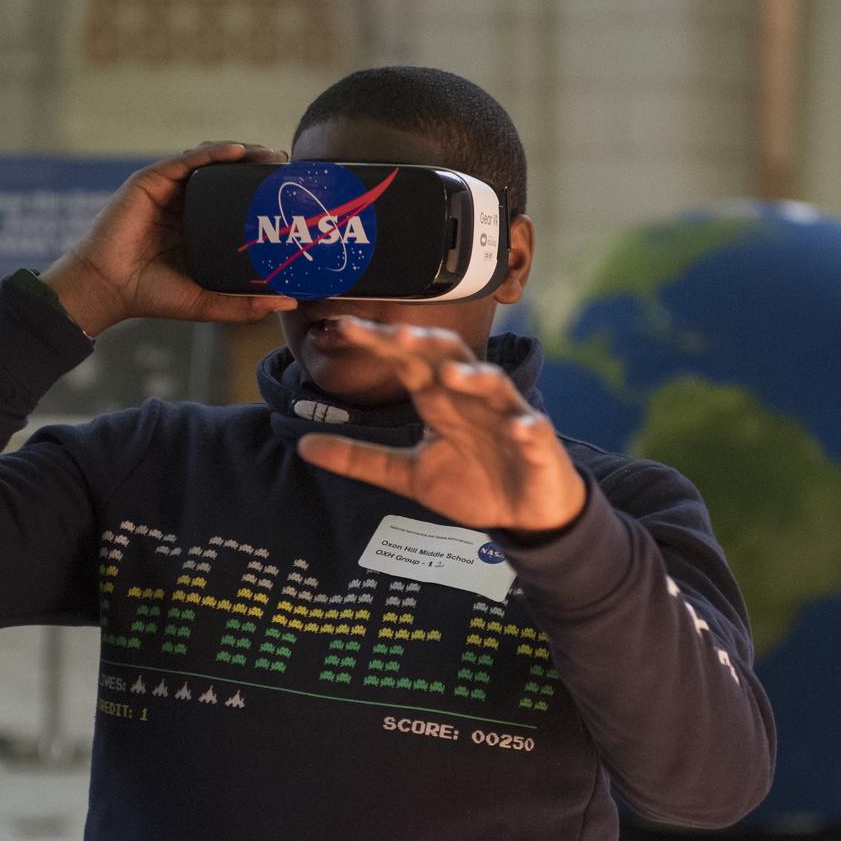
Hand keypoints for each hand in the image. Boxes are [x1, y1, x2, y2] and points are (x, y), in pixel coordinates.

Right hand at [40, 142, 296, 334]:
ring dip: (242, 154)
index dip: (261, 193)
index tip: (291, 190)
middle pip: (227, 177)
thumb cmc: (152, 295)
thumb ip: (245, 304)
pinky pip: (186, 160)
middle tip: (286, 166)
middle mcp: (184, 205)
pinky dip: (213, 153)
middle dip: (257, 167)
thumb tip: (291, 301)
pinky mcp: (150, 182)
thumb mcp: (208, 302)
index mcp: (198, 228)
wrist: (108, 288)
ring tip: (270, 155)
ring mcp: (168, 191)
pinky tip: (238, 151)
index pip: (235, 201)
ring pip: (210, 163)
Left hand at [296, 317, 586, 532]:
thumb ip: (360, 458)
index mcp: (438, 400)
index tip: (340, 328)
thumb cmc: (471, 483)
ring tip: (451, 376)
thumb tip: (302, 444)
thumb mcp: (407, 474)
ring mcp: (507, 417)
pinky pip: (534, 431)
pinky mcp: (537, 445)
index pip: (405, 360)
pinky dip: (527, 428)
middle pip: (448, 358)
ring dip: (474, 378)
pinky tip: (519, 429)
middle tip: (395, 333)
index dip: (377, 342)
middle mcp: (471, 398)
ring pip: (492, 386)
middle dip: (423, 344)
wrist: (525, 512)